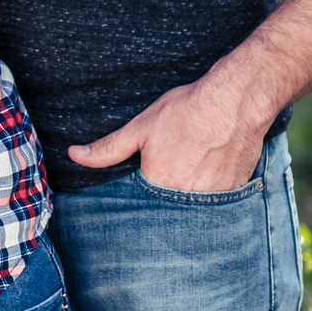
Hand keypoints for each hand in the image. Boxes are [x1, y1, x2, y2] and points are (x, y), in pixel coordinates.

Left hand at [66, 74, 260, 192]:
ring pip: (194, 207)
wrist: (236, 101)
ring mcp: (214, 197)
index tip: (145, 188)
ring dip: (189, 196)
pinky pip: (218, 202)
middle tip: (173, 172)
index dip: (142, 199)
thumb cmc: (187, 111)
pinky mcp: (235, 191)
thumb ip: (108, 148)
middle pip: (169, 209)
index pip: (143, 207)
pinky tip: (210, 172)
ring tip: (192, 172)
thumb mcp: (141, 126)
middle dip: (166, 197)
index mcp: (160, 184)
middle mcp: (187, 197)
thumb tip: (75, 155)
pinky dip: (211, 192)